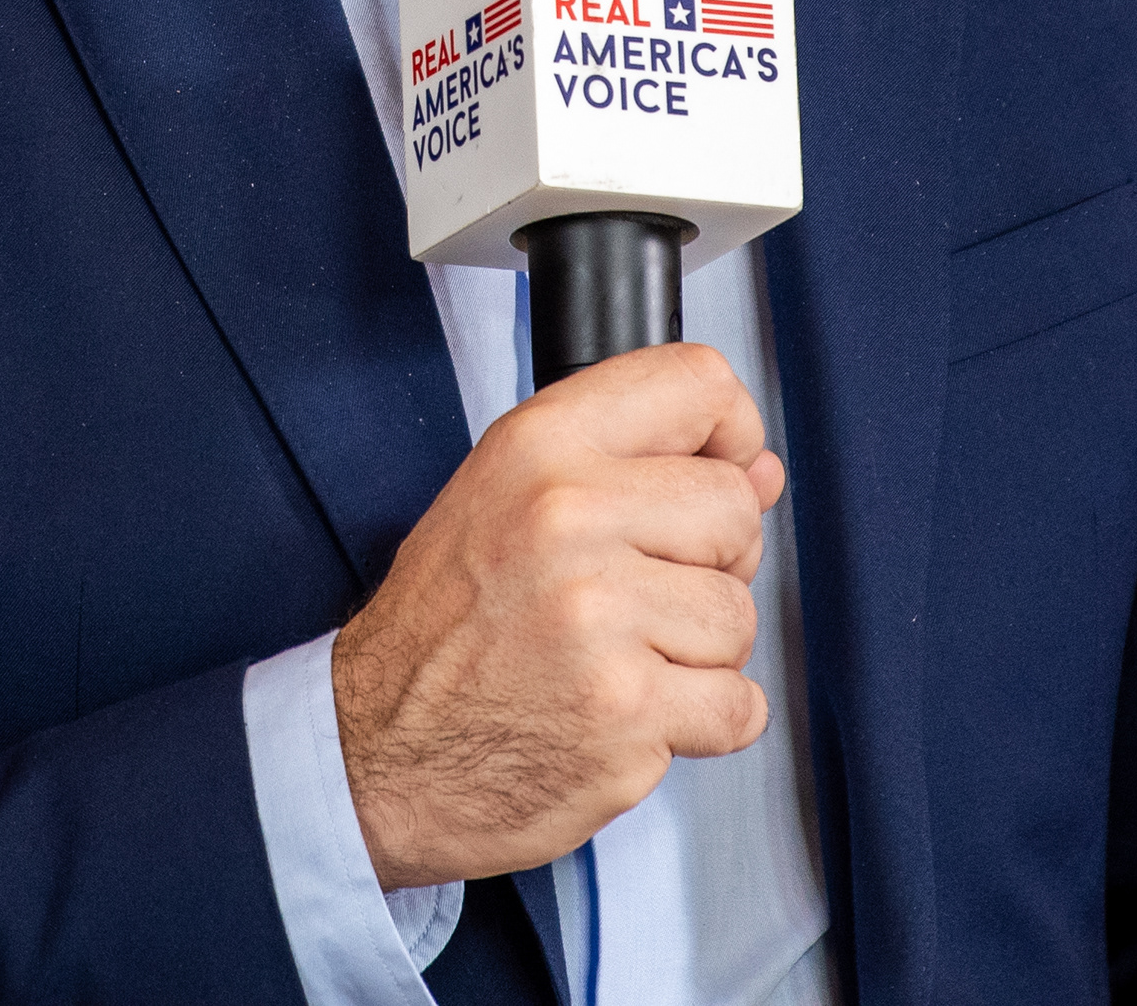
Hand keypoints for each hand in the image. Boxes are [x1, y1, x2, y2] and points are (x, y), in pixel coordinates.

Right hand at [331, 342, 786, 887]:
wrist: (376, 753)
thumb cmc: (441, 630)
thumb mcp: (506, 500)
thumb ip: (633, 469)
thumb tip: (760, 469)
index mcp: (539, 448)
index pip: (697, 383)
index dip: (731, 430)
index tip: (719, 469)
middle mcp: (568, 517)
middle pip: (734, 509)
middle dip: (711, 562)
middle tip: (642, 595)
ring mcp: (599, 619)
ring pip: (739, 615)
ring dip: (700, 652)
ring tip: (621, 659)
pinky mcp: (625, 713)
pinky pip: (738, 705)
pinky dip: (706, 721)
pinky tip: (638, 713)